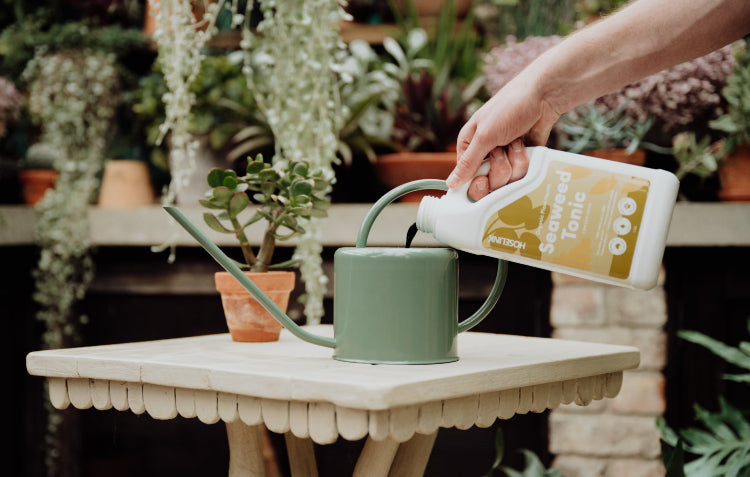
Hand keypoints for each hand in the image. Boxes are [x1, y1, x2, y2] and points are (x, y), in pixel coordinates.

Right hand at [446, 76, 560, 199]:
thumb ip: (468, 163)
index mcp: (468, 147)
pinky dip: (527, 160)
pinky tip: (527, 144)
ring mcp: (505, 157)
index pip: (466, 179)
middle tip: (502, 150)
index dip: (477, 182)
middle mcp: (485, 154)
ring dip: (516, 161)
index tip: (485, 179)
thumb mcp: (485, 136)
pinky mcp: (522, 158)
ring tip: (517, 141)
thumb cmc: (510, 107)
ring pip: (508, 179)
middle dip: (500, 170)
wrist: (545, 95)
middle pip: (489, 183)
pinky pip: (523, 173)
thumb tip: (450, 184)